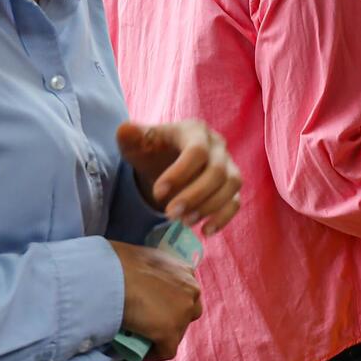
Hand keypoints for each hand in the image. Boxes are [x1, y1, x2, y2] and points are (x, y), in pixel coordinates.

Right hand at [111, 241, 202, 360]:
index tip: (153, 306)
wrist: (109, 274)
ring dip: (162, 335)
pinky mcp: (170, 333)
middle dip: (171, 318)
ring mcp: (183, 313)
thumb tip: (136, 279)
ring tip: (142, 336)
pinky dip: (153, 354)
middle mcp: (191, 290)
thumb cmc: (116, 260)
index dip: (170, 301)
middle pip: (186, 311)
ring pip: (178, 331)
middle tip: (149, 321)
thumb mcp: (141, 258)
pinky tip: (139, 352)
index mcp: (185, 270)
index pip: (184, 291)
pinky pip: (166, 351)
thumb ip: (149, 270)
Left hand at [118, 120, 241, 232]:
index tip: (157, 194)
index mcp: (196, 131)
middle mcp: (218, 146)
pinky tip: (204, 231)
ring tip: (184, 222)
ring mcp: (229, 165)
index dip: (180, 174)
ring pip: (231, 185)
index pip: (197, 151)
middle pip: (217, 171)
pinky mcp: (232, 185)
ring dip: (209, 207)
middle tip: (169, 214)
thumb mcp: (136, 143)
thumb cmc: (151, 151)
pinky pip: (236, 201)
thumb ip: (130, 137)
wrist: (164, 162)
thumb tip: (125, 129)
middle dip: (194, 196)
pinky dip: (223, 218)